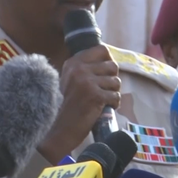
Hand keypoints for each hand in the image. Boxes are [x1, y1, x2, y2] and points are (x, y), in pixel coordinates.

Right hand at [37, 45, 120, 163]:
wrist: (61, 128)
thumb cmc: (69, 105)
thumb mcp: (71, 80)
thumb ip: (85, 68)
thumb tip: (109, 61)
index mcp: (73, 63)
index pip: (102, 49)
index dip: (108, 61)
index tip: (105, 73)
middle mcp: (79, 69)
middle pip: (112, 66)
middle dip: (112, 80)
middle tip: (103, 90)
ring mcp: (87, 82)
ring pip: (116, 82)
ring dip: (112, 93)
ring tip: (101, 100)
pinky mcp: (95, 96)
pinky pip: (116, 96)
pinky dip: (113, 104)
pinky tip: (103, 108)